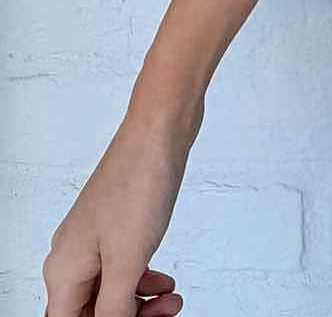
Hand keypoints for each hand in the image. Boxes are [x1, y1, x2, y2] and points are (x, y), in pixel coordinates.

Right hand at [42, 95, 201, 316]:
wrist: (160, 129)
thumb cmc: (139, 183)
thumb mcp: (128, 260)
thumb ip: (115, 308)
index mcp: (64, 270)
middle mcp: (71, 257)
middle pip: (89, 312)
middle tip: (165, 315)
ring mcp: (93, 240)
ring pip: (109, 292)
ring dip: (140, 303)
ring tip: (172, 300)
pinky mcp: (116, 225)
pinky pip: (122, 269)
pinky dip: (142, 280)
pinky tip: (165, 282)